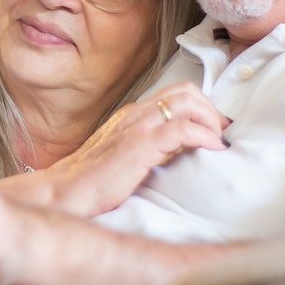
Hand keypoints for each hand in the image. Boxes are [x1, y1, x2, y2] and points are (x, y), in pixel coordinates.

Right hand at [12, 83, 228, 217]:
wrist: (63, 193)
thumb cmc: (92, 183)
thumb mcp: (126, 158)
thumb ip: (152, 148)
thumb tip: (183, 148)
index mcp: (132, 116)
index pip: (175, 94)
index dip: (202, 108)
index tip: (215, 130)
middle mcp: (135, 114)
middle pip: (186, 91)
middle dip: (212, 110)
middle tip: (221, 134)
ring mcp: (137, 127)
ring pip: (186, 102)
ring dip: (211, 120)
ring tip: (219, 141)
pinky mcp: (140, 145)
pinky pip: (182, 129)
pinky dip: (204, 136)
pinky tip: (213, 150)